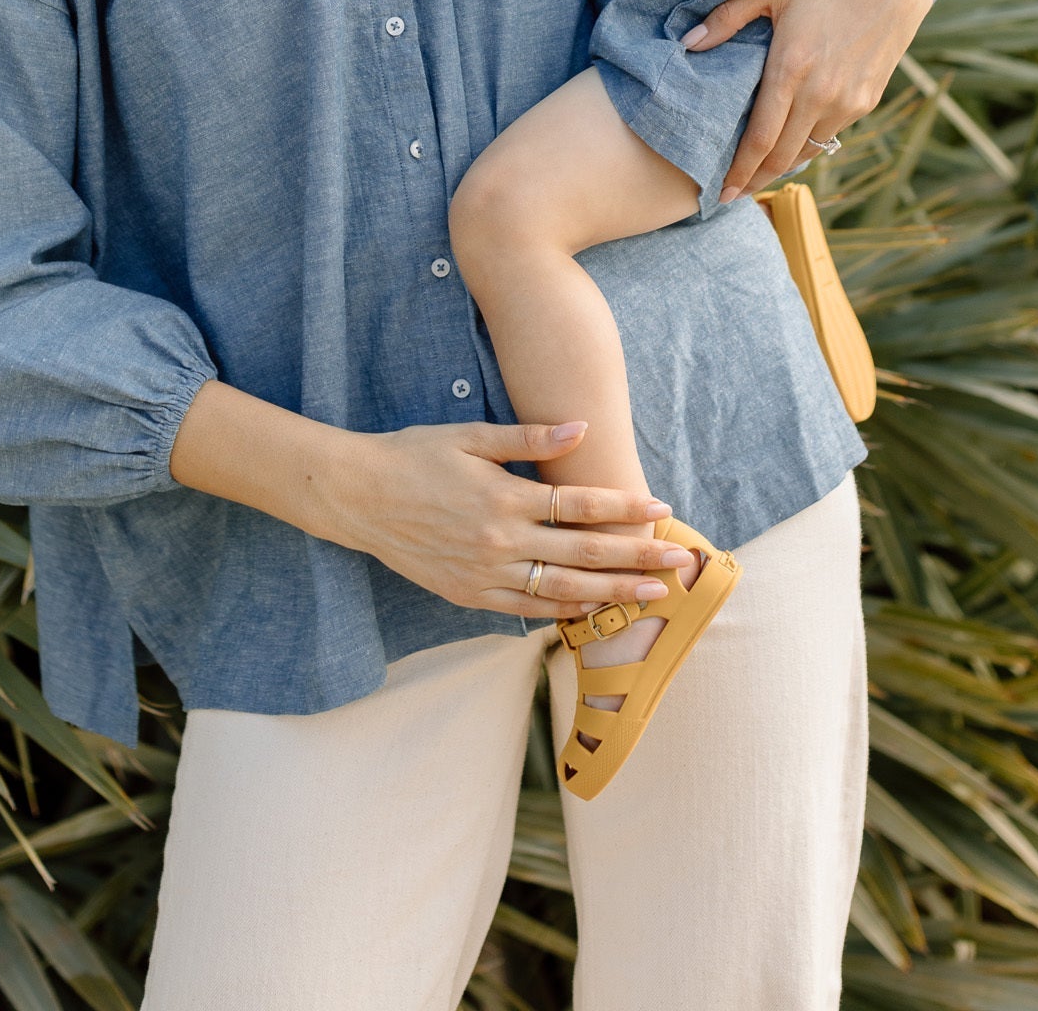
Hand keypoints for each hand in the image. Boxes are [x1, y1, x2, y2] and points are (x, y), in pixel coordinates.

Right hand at [334, 419, 696, 618]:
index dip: (625, 509)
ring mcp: (485, 575)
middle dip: (636, 559)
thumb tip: (579, 427)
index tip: (661, 509)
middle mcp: (500, 543)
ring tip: (651, 597)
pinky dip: (562, 610)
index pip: (580, 506)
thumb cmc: (416, 455)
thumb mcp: (470, 436)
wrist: (360, 497)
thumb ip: (529, 438)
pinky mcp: (468, 595)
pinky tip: (591, 608)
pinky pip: (526, 609)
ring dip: (611, 594)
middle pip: (583, 554)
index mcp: (505, 499)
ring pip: (561, 590)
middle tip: (677, 564)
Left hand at [686, 0, 934, 196]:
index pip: (759, 139)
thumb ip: (726, 19)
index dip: (738, 171)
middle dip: (755, 179)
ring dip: (783, 166)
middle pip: (782, 156)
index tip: (720, 192)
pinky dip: (809, 145)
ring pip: (809, 150)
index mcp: (792, 69)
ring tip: (758, 174)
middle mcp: (822, 94)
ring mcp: (850, 100)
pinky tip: (792, 145)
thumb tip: (688, 45)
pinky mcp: (869, 98)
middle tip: (732, 193)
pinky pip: (831, 134)